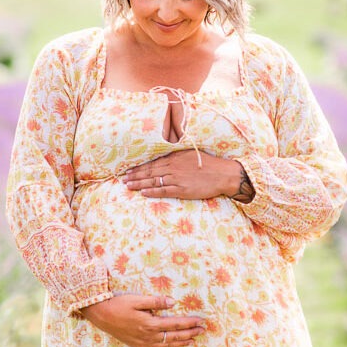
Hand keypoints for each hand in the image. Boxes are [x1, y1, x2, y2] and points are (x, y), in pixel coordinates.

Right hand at [77, 294, 205, 346]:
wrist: (101, 316)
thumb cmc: (119, 304)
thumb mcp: (137, 299)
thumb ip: (155, 301)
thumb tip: (173, 302)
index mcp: (150, 324)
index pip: (175, 324)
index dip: (189, 322)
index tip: (201, 320)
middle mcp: (148, 336)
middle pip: (174, 336)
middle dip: (190, 333)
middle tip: (202, 330)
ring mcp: (143, 342)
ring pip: (167, 345)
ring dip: (181, 342)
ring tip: (193, 339)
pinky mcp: (138, 345)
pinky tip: (173, 346)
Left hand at [124, 149, 245, 199]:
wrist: (223, 174)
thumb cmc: (209, 164)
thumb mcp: (191, 154)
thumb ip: (177, 156)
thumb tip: (167, 157)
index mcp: (175, 158)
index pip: (153, 163)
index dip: (140, 167)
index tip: (129, 170)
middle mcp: (173, 167)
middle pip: (150, 172)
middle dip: (135, 175)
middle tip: (123, 179)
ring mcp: (177, 179)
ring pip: (153, 181)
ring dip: (139, 183)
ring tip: (128, 185)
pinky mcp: (182, 190)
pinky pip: (164, 191)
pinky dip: (152, 191)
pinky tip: (143, 192)